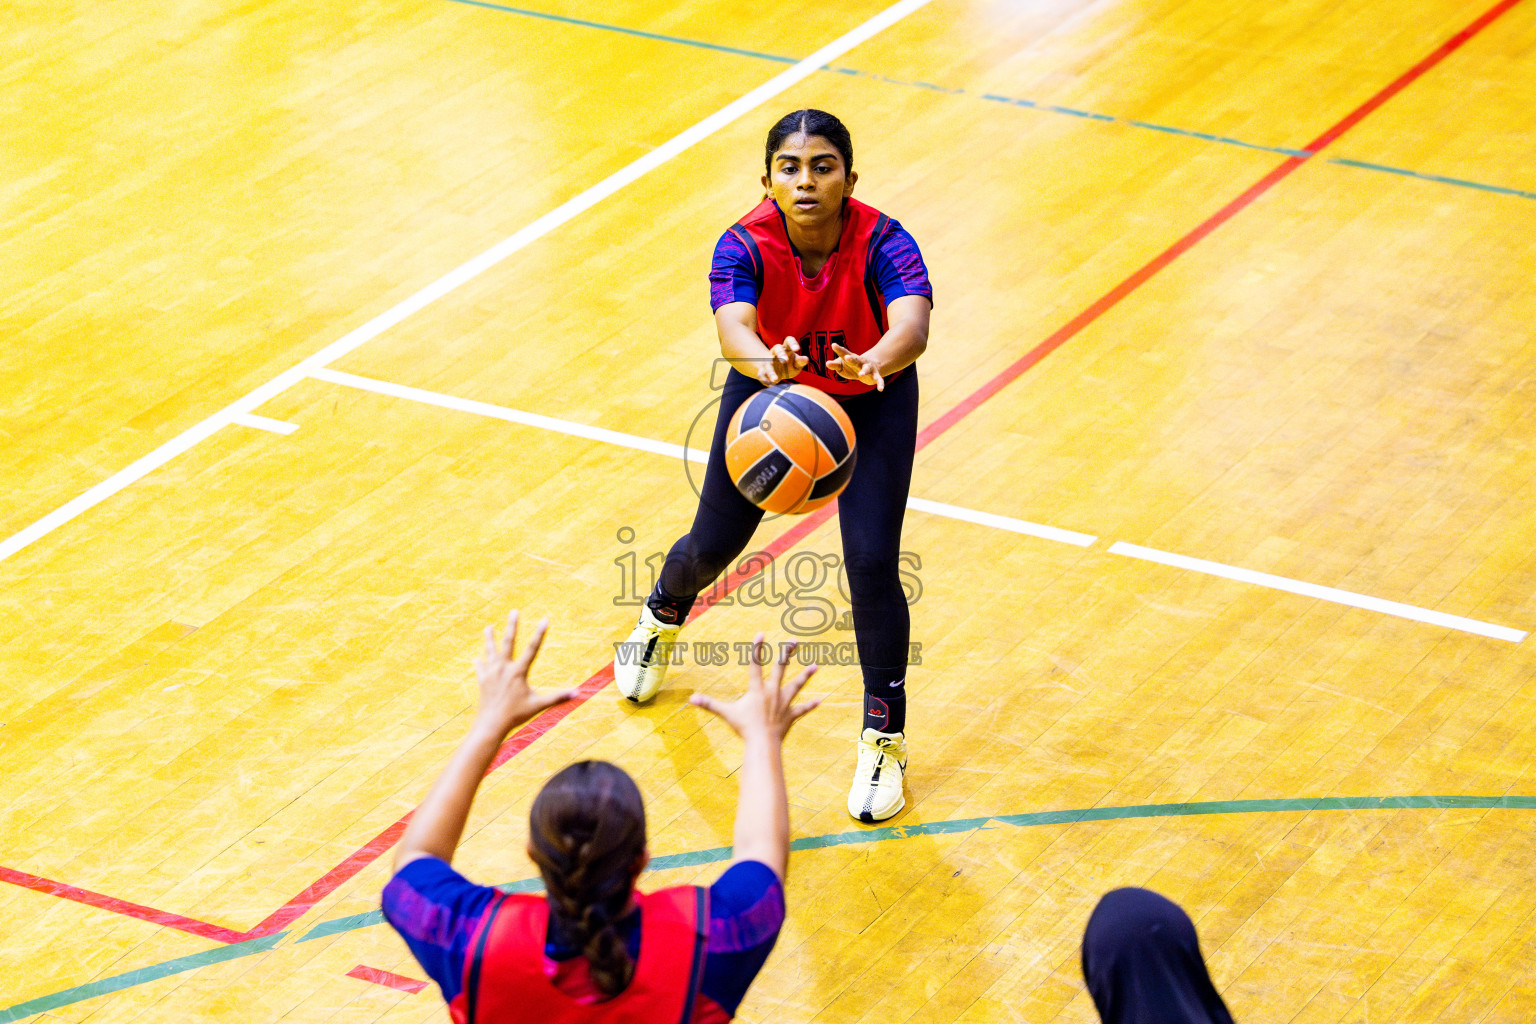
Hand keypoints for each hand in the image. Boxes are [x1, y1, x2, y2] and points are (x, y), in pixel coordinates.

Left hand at [473, 612, 574, 737]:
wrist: (491, 724)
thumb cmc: (516, 715)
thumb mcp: (539, 705)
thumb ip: (558, 697)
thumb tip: (578, 694)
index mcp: (518, 672)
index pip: (532, 649)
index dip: (539, 633)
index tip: (544, 619)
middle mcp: (504, 668)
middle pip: (508, 642)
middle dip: (512, 625)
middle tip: (514, 611)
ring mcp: (491, 673)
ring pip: (490, 651)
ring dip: (489, 638)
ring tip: (488, 627)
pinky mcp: (482, 680)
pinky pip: (480, 668)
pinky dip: (480, 663)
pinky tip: (478, 659)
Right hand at [690, 634, 819, 740]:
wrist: (763, 744)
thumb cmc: (744, 729)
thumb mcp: (726, 714)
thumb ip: (709, 704)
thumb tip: (691, 699)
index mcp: (757, 689)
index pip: (756, 665)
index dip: (757, 648)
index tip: (761, 633)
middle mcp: (773, 692)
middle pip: (781, 669)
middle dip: (787, 654)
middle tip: (794, 641)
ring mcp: (783, 703)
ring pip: (796, 686)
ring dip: (806, 676)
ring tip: (815, 666)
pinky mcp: (790, 716)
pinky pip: (802, 710)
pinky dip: (810, 706)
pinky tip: (820, 700)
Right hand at [758, 336, 807, 385]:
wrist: (774, 372)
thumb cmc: (789, 366)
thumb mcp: (796, 364)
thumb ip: (800, 362)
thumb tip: (806, 359)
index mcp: (786, 348)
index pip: (788, 341)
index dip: (792, 343)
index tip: (797, 349)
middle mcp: (776, 353)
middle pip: (777, 349)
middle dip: (780, 354)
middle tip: (784, 360)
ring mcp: (768, 361)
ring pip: (768, 363)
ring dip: (771, 371)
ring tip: (776, 379)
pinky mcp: (762, 371)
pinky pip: (762, 374)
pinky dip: (766, 380)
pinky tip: (771, 386)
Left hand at [828, 344, 883, 390]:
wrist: (870, 367)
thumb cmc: (852, 366)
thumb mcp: (842, 365)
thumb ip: (835, 365)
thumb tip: (827, 363)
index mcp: (851, 358)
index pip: (844, 353)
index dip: (839, 350)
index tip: (833, 345)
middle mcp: (860, 362)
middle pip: (855, 360)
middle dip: (851, 359)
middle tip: (846, 357)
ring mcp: (868, 368)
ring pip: (867, 369)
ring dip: (864, 371)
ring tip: (860, 375)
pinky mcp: (875, 375)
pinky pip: (878, 379)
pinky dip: (880, 383)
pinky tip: (880, 389)